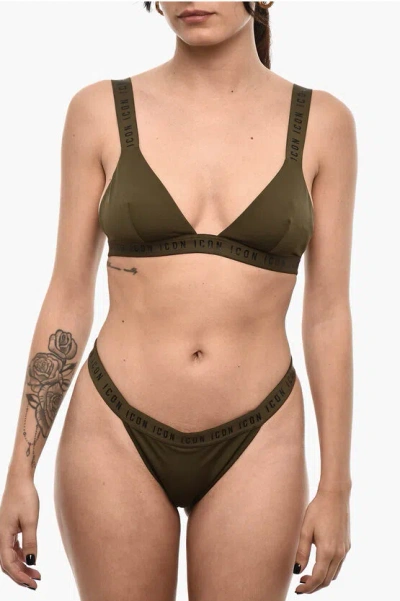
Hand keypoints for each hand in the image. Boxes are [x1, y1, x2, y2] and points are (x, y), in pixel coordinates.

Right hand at [0, 474, 40, 589]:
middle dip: (20, 575)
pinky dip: (21, 556)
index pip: (8, 564)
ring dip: (22, 566)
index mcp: (2, 536)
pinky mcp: (9, 528)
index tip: (32, 584)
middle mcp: (0, 536)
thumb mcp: (31, 520)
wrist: (20, 480)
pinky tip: (30, 560)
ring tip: (37, 574)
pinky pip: (12, 548)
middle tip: (36, 583)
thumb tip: (32, 563)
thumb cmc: (25, 497)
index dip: (19, 576)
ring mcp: (4, 532)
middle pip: (7, 563)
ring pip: (10, 556)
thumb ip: (31, 542)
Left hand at [293, 488, 350, 593]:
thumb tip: (296, 571)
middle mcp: (339, 554)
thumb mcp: (305, 530)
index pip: (317, 578)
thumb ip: (301, 552)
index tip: (297, 590)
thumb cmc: (317, 510)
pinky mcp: (346, 545)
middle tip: (300, 585)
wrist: (335, 496)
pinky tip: (319, 564)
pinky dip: (329, 570)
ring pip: (334, 574)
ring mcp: (344, 550)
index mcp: (327, 551)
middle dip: (313, 586)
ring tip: (307, 575)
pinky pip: (338, 565)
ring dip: (321, 579)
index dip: (307, 588)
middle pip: (326, 580)